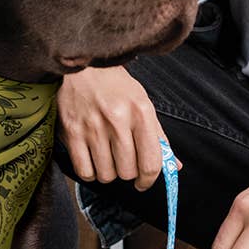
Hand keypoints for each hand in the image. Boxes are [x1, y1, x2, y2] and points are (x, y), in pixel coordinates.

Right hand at [57, 66, 168, 191]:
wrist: (83, 66)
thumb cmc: (116, 87)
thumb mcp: (143, 105)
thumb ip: (159, 138)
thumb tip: (176, 166)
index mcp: (141, 113)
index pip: (151, 162)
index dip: (148, 180)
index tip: (143, 182)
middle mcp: (117, 120)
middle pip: (127, 171)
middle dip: (127, 173)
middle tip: (123, 162)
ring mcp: (92, 127)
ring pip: (106, 174)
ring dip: (108, 173)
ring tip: (107, 158)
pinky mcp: (71, 132)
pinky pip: (84, 171)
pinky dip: (90, 172)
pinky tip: (92, 161)